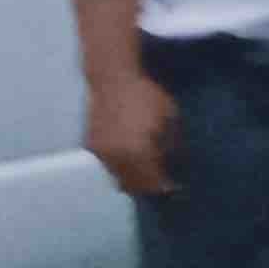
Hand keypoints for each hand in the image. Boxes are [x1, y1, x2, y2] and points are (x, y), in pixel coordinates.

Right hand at [84, 72, 180, 195]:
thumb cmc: (146, 96)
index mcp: (138, 152)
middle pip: (134, 185)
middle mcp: (117, 158)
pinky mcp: (92, 147)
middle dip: (150, 187)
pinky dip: (121, 169)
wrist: (113, 81)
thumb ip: (172, 144)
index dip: (166, 186)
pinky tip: (132, 162)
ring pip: (119, 179)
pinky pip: (108, 167)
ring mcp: (102, 154)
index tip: (176, 187)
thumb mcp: (169, 117)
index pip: (153, 181)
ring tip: (149, 174)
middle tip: (163, 183)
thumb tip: (174, 162)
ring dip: (134, 181)